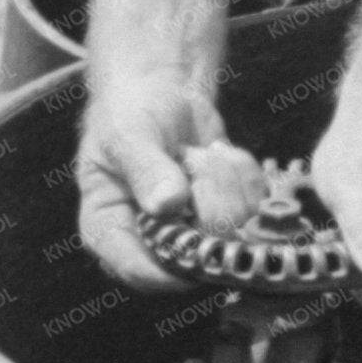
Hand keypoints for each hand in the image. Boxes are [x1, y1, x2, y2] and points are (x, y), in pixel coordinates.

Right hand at [76, 75, 225, 290]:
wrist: (161, 92)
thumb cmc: (130, 112)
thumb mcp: (128, 134)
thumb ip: (145, 168)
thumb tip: (169, 205)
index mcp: (108, 230)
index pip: (138, 270)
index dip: (171, 265)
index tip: (200, 240)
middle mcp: (149, 241)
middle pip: (192, 258)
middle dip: (208, 209)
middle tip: (197, 161)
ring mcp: (190, 233)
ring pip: (229, 235)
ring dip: (227, 186)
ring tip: (205, 152)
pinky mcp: (224, 218)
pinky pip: (253, 214)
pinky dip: (245, 179)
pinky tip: (224, 153)